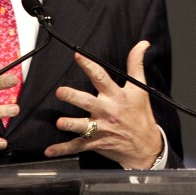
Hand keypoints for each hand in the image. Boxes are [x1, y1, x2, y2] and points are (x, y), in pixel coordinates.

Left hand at [44, 40, 161, 168]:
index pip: (102, 78)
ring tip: (60, 122)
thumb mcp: (140, 89)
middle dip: (74, 97)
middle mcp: (107, 112)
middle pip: (88, 102)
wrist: (146, 146)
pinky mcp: (96, 143)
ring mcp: (101, 129)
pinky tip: (50, 150)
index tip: (78, 56)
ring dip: (71, 124)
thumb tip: (142, 44)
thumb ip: (136, 64)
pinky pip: (77, 146)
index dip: (90, 66)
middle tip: (61, 92)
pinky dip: (63, 149)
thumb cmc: (140, 115)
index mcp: (116, 96)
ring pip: (83, 126)